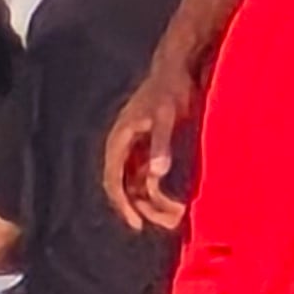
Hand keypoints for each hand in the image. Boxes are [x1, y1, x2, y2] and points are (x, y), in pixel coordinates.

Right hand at [105, 53, 202, 233]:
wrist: (178, 69)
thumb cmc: (171, 90)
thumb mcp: (168, 116)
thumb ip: (161, 143)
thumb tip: (157, 174)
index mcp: (120, 140)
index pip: (114, 179)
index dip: (123, 204)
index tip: (138, 224)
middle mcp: (123, 148)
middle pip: (126, 188)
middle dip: (145, 209)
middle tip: (171, 223)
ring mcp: (135, 150)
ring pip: (138, 187)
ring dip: (155, 204)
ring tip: (179, 216)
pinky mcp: (148, 150)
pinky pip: (148, 180)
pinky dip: (160, 194)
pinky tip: (178, 205)